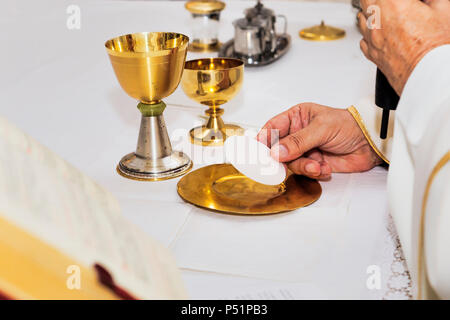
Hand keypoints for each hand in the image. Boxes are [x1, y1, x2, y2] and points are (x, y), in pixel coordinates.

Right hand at [256, 103, 382, 179]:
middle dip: (284, 158)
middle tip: (284, 164)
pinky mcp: (313, 163)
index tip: (259, 150)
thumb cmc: (349, 125)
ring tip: (316, 165)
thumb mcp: (321, 129)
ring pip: (291, 163)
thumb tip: (277, 152)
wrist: (370, 143)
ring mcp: (305, 150)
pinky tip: (325, 168)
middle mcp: (298, 134)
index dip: (264, 139)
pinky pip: (304, 172)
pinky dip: (314, 172)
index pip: (272, 127)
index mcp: (297, 117)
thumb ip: (298, 141)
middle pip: (278, 149)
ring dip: (303, 167)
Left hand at [358, 0, 449, 94]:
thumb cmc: (434, 47)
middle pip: (366, 0)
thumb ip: (431, 0)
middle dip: (378, 1)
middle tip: (391, 4)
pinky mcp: (371, 54)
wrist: (428, 74)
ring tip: (384, 14)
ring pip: (361, 19)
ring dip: (370, 13)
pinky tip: (378, 33)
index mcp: (393, 4)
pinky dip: (369, 34)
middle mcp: (377, 21)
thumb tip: (426, 0)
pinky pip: (363, 40)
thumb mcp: (443, 9)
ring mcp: (372, 38)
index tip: (403, 1)